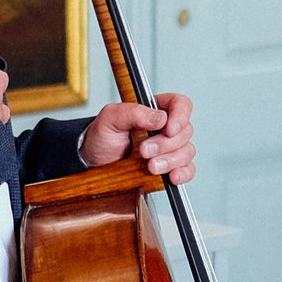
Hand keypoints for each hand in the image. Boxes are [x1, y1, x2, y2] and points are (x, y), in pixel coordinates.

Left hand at [79, 91, 194, 180]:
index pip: (180, 105)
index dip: (180, 116)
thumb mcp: (110, 118)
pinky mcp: (169, 168)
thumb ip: (133, 112)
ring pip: (187, 152)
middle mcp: (166, 128)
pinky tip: (171, 177)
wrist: (95, 162)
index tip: (169, 129)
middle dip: (165, 144)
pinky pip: (187, 170)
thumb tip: (159, 118)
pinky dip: (182, 174)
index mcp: (155, 109)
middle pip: (184, 131)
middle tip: (144, 151)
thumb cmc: (103, 136)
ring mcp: (169, 149)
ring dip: (170, 161)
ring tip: (150, 167)